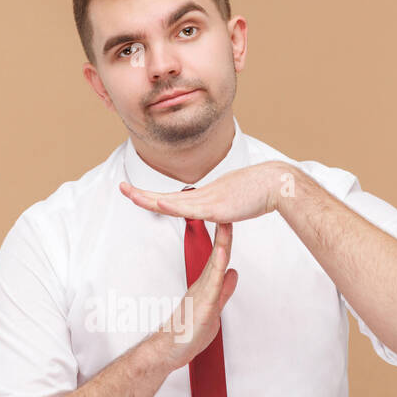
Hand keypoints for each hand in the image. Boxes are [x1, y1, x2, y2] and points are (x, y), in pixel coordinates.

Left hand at [119, 161, 290, 222]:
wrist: (274, 183)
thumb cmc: (258, 193)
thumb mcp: (233, 202)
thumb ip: (222, 208)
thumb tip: (217, 213)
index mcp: (204, 195)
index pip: (172, 197)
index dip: (153, 196)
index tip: (136, 192)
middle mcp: (202, 195)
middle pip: (166, 196)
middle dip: (142, 194)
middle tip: (122, 188)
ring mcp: (209, 200)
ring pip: (173, 201)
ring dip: (151, 199)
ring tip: (131, 195)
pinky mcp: (218, 208)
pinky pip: (191, 209)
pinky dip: (173, 206)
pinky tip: (159, 204)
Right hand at [147, 221, 237, 372]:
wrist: (167, 350)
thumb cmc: (186, 333)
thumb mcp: (213, 309)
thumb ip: (223, 291)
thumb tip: (232, 274)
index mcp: (206, 285)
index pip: (219, 258)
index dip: (226, 239)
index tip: (230, 219)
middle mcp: (203, 285)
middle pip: (217, 254)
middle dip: (224, 232)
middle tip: (229, 209)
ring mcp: (202, 293)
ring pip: (215, 264)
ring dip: (222, 243)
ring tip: (226, 222)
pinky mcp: (203, 304)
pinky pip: (213, 283)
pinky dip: (218, 266)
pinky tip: (222, 254)